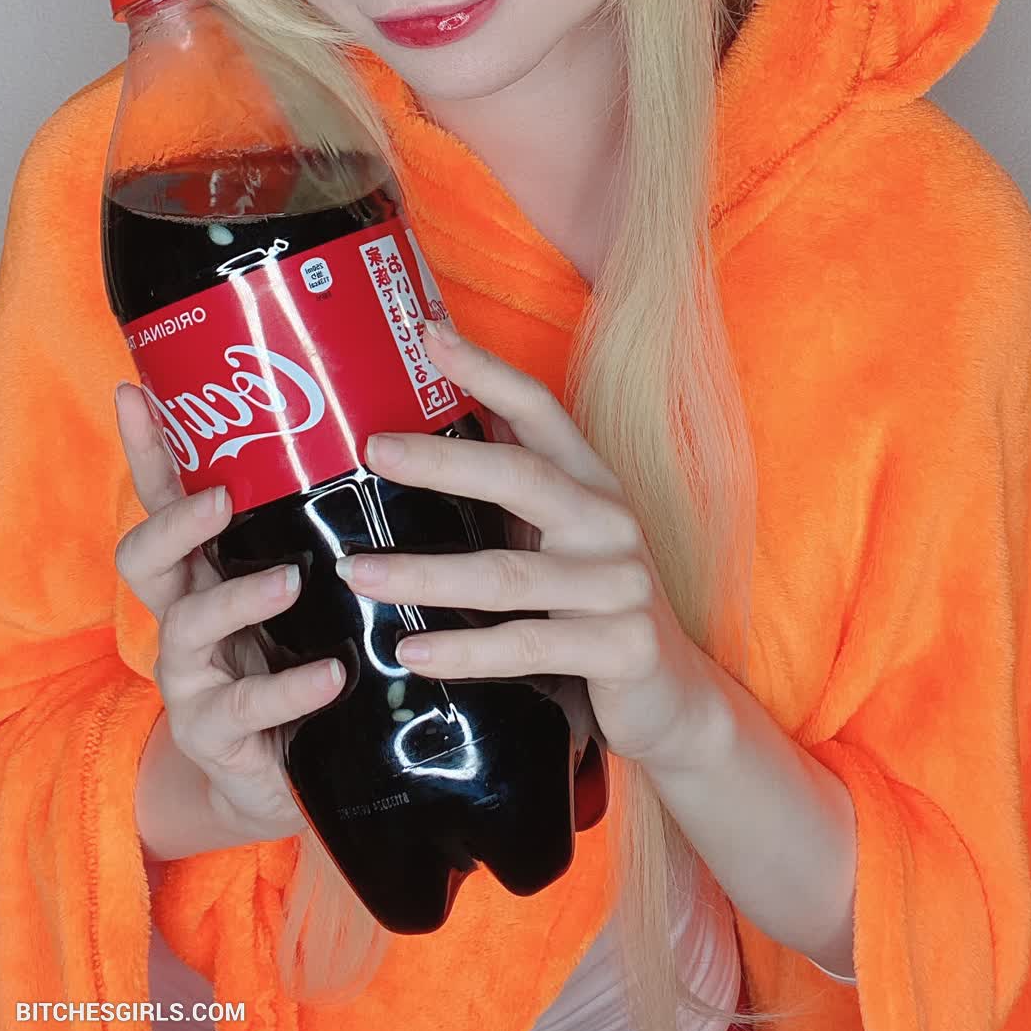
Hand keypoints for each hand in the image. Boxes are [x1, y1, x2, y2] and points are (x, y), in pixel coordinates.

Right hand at [112, 381, 345, 843]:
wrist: (283, 778)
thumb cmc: (297, 657)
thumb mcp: (305, 592)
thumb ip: (319, 531)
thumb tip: (384, 438)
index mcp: (203, 570)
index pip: (163, 498)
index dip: (145, 449)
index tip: (134, 392)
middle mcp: (184, 616)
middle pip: (144, 559)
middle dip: (175, 524)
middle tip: (219, 500)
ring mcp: (192, 678)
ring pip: (187, 628)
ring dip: (238, 598)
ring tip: (291, 581)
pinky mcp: (217, 734)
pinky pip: (245, 707)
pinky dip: (290, 688)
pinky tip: (331, 675)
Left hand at [339, 323, 724, 776]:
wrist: (671, 696)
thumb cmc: (591, 605)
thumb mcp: (559, 538)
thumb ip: (511, 490)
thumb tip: (424, 429)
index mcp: (591, 482)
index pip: (539, 411)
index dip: (487, 370)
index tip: (428, 334)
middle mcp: (611, 521)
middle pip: (521, 476)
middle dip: (442, 460)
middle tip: (372, 450)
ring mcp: (621, 585)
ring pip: (507, 576)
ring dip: (424, 575)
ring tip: (359, 574)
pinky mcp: (622, 647)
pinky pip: (527, 646)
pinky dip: (464, 651)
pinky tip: (413, 651)